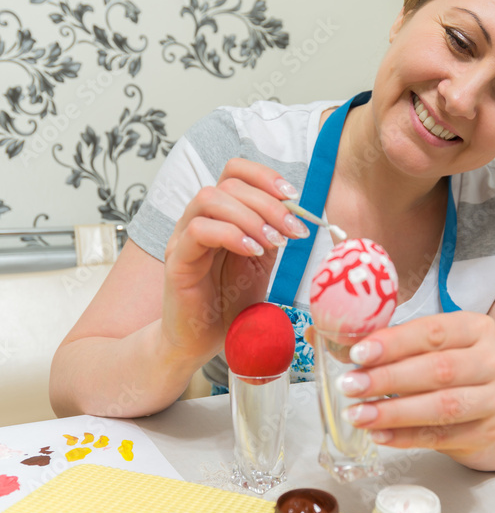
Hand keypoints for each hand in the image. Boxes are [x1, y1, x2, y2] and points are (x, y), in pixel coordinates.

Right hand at [161, 158, 308, 363]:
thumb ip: (272, 235)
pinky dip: (231, 235)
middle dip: (269, 203)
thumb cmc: (228, 302)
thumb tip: (299, 213)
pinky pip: (198, 230)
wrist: (201, 341)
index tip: (294, 197)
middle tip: (293, 231)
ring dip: (250, 216)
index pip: (235, 171)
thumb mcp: (261, 263)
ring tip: (272, 243)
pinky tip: (252, 253)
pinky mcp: (176, 261)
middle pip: (229, 183)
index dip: (265, 176)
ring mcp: (183, 237)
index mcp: (220, 215)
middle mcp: (198, 219)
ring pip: (210, 198)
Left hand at [336, 313, 494, 456]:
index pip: (433, 332)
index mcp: (477, 328)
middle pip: (439, 370)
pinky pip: (441, 436)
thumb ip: (384, 343)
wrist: (488, 409)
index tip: (358, 354)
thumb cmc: (450, 369)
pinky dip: (405, 437)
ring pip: (442, 406)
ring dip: (394, 412)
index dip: (394, 343)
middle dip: (388, 379)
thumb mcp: (425, 347)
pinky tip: (379, 434)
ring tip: (358, 414)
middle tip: (350, 386)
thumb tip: (324, 336)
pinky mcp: (488, 432)